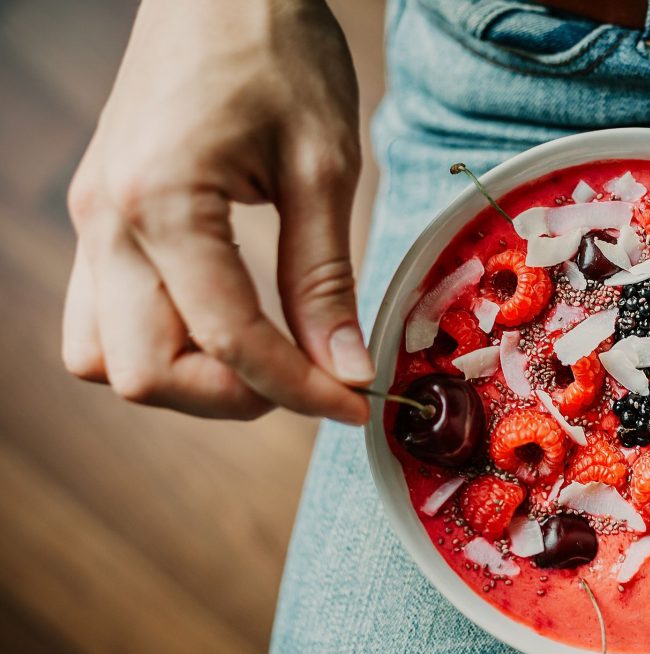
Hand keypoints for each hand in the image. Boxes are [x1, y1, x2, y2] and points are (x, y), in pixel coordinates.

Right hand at [62, 0, 370, 422]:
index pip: (228, 340)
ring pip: (104, 357)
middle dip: (230, 397)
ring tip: (261, 357)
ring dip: (182, 378)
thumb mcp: (322, 165)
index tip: (354, 402)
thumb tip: (345, 369)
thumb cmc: (278, 52)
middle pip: (142, 374)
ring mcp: (91, 220)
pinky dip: (158, 341)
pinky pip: (101, 316)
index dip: (298, 389)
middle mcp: (106, 222)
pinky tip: (223, 321)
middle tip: (304, 380)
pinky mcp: (99, 216)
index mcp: (161, 204)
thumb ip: (325, 277)